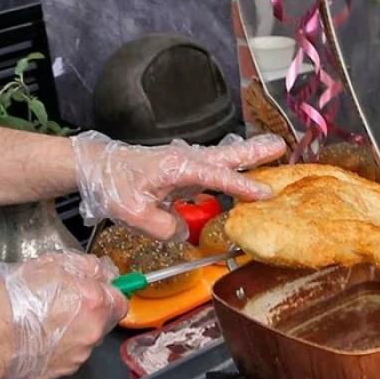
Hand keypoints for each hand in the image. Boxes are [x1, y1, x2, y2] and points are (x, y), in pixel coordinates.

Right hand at [0, 251, 128, 378]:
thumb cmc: (14, 300)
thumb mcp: (46, 266)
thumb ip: (80, 265)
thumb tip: (96, 269)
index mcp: (93, 301)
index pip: (120, 299)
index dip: (107, 292)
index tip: (94, 289)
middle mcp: (93, 330)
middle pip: (104, 319)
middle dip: (89, 309)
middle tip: (65, 301)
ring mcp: (80, 354)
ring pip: (86, 336)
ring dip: (75, 327)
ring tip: (46, 320)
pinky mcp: (65, 370)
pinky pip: (70, 353)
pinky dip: (61, 345)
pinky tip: (41, 337)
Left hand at [72, 131, 286, 239]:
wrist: (97, 168)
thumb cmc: (112, 184)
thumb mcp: (132, 213)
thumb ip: (162, 226)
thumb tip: (183, 232)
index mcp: (175, 167)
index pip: (214, 176)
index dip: (240, 185)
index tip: (264, 194)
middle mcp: (183, 161)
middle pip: (225, 156)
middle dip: (254, 152)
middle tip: (281, 145)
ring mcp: (183, 164)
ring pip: (221, 160)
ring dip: (247, 156)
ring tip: (274, 150)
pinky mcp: (182, 171)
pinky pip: (212, 171)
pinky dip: (231, 169)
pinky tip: (243, 173)